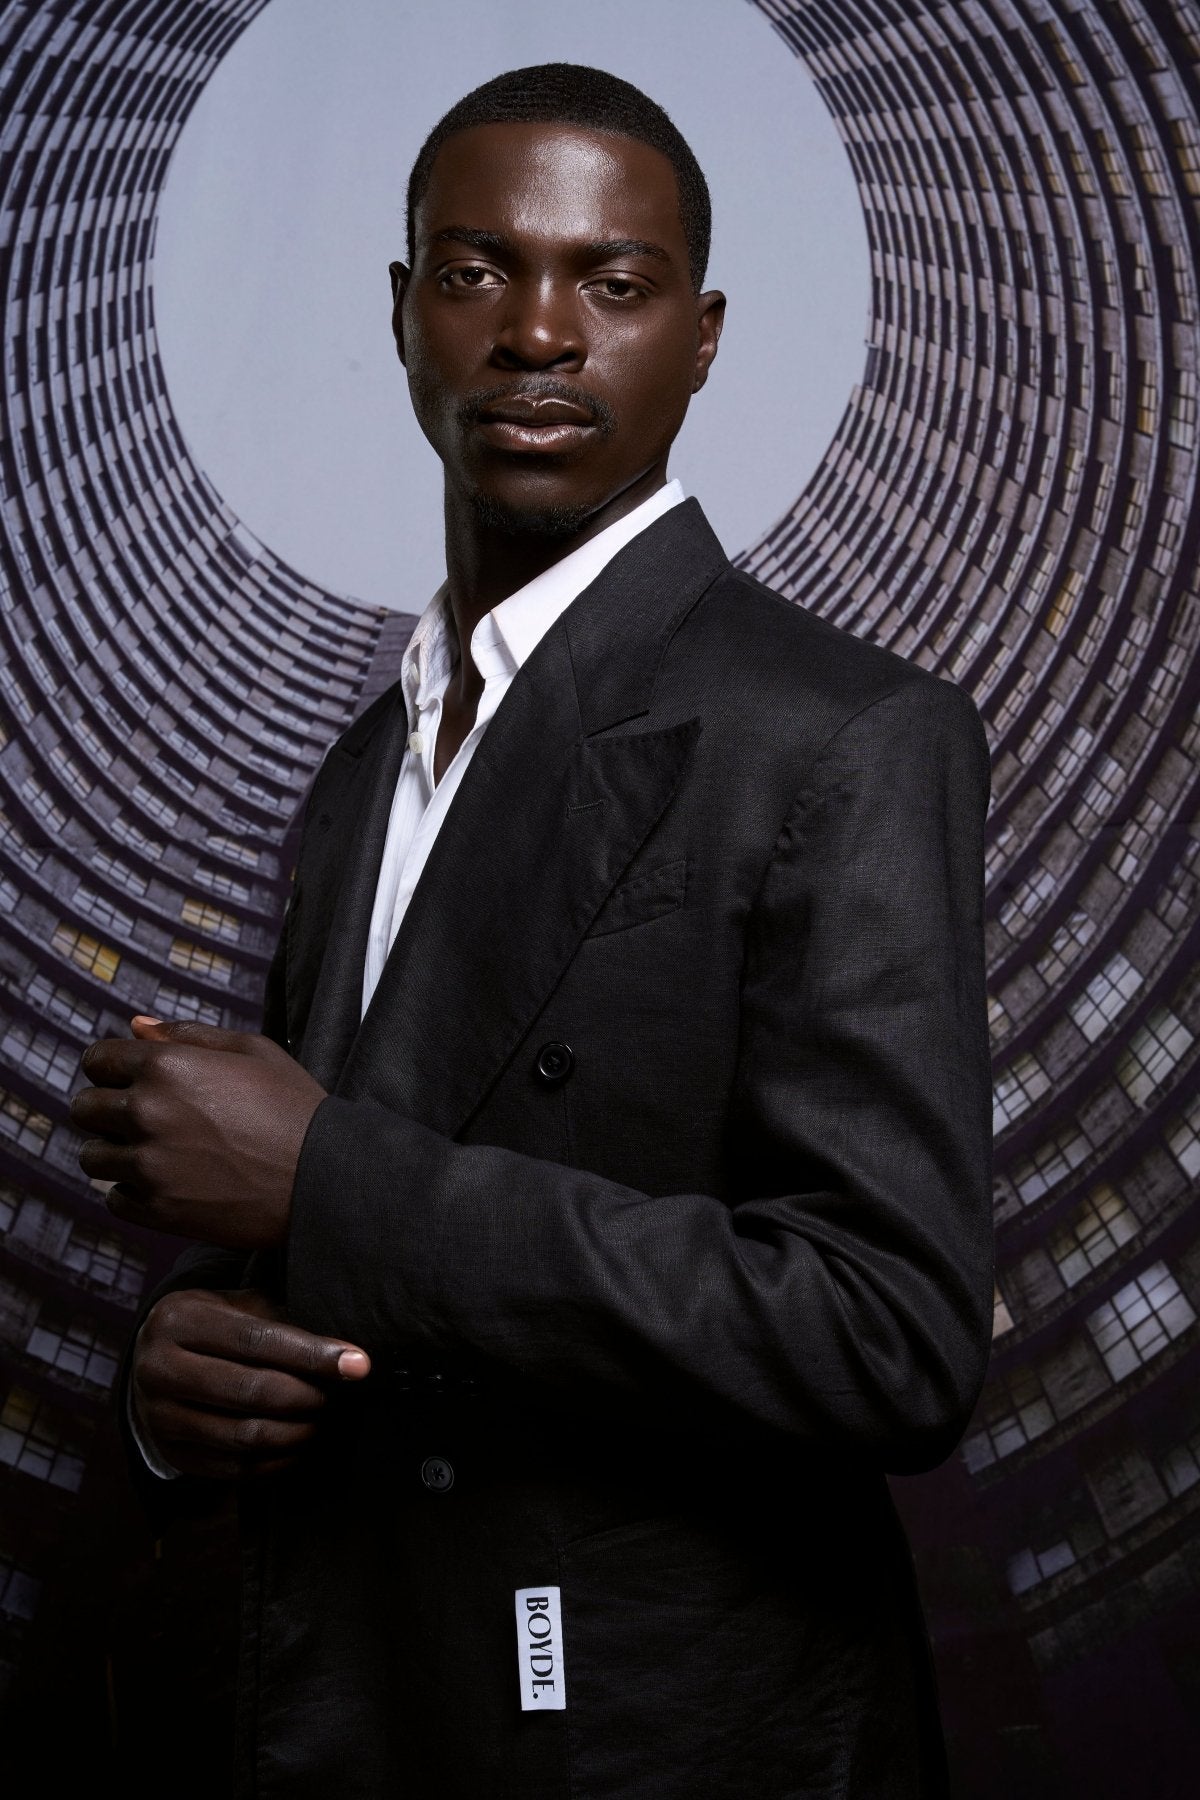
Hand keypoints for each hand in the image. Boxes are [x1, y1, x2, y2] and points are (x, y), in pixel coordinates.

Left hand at [71, 1017, 326, 1248]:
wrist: (323, 1178)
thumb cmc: (294, 1107)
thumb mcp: (252, 1050)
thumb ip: (187, 1034)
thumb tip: (135, 1026)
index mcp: (167, 1065)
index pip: (97, 1060)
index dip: (112, 1068)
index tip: (131, 1080)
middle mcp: (148, 1112)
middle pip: (84, 1108)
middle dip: (108, 1109)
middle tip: (146, 1119)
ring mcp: (149, 1165)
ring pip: (91, 1157)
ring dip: (115, 1152)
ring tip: (155, 1153)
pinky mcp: (157, 1210)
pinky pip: (113, 1198)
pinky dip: (132, 1191)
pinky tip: (167, 1182)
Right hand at [131, 1287, 371, 1480]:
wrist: (154, 1362)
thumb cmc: (214, 1327)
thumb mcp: (236, 1304)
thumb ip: (280, 1317)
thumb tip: (342, 1349)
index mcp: (179, 1319)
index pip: (257, 1340)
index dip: (312, 1355)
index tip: (358, 1365)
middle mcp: (159, 1368)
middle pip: (251, 1391)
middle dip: (307, 1396)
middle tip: (337, 1396)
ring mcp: (159, 1416)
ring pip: (245, 1436)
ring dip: (297, 1432)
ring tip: (323, 1420)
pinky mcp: (171, 1454)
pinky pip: (234, 1469)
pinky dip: (277, 1461)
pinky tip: (300, 1446)